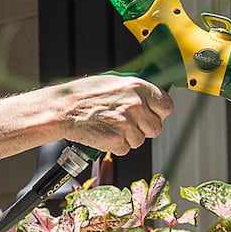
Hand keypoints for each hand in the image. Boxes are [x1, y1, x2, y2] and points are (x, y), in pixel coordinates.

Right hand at [47, 75, 171, 154]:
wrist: (63, 109)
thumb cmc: (84, 94)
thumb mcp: (113, 82)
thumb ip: (135, 91)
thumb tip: (150, 98)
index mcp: (138, 87)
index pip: (166, 106)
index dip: (159, 113)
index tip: (151, 115)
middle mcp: (136, 105)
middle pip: (155, 128)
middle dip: (143, 129)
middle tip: (125, 124)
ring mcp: (126, 124)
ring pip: (139, 141)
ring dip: (127, 138)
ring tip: (110, 127)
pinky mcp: (116, 140)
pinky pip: (124, 149)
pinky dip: (114, 146)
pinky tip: (103, 134)